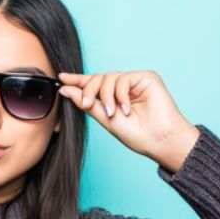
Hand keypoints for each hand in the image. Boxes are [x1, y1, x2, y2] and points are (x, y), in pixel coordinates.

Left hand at [56, 69, 199, 172]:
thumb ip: (87, 103)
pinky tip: (126, 108)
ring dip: (105, 96)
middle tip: (86, 104)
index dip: (77, 81)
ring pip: (108, 77)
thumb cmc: (136, 135)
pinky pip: (123, 78)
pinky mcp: (146, 78)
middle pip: (98, 79)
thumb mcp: (105, 119)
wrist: (158, 140)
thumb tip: (66, 89)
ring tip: (111, 113)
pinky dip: (120, 94)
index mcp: (113, 98)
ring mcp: (135, 82)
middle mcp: (123, 88)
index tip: (61, 78)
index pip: (93, 85)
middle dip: (88, 90)